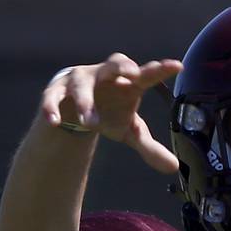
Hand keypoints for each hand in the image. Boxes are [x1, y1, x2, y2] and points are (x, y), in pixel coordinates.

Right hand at [41, 54, 182, 172]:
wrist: (75, 112)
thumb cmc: (110, 114)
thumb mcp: (129, 131)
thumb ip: (150, 147)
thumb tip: (174, 167)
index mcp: (128, 83)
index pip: (146, 74)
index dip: (160, 70)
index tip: (177, 66)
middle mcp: (105, 75)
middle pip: (115, 63)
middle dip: (122, 66)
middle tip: (131, 74)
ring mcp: (80, 80)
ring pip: (82, 84)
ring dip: (86, 101)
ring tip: (90, 122)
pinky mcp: (56, 90)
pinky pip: (52, 96)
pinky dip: (52, 108)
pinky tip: (55, 122)